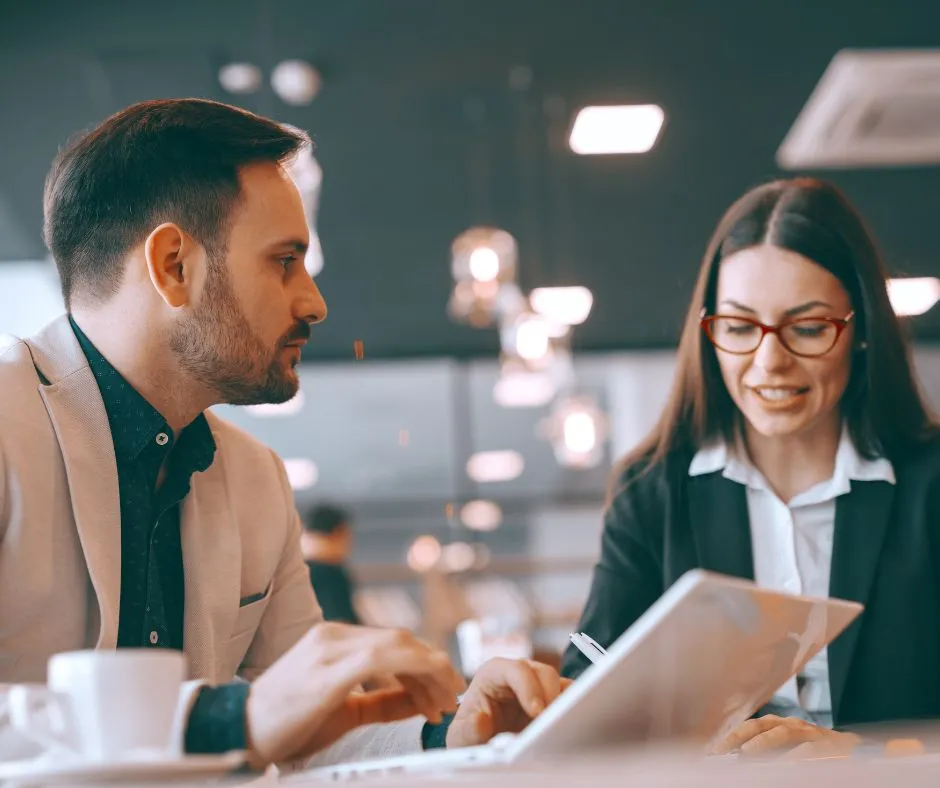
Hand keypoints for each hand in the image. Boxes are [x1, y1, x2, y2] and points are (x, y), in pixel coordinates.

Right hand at [244, 622, 465, 766]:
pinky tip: (426, 695)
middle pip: (401, 640)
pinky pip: (383, 658)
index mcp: (335, 640)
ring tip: (442, 703)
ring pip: (397, 645)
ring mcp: (330, 647)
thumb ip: (383, 701)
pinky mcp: (328, 668)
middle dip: (434, 668)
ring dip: (429, 673)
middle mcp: (333, 635)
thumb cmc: (285, 724)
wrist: (237, 732)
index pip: (394, 642)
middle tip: (451, 698)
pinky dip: (413, 672)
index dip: (426, 664)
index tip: (444, 690)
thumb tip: (422, 701)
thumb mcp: (343, 711)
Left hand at [446, 658, 571, 747]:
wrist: (482, 742)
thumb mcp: (462, 735)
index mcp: (494, 672)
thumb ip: (468, 729)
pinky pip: (569, 694)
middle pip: (543, 673)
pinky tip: (564, 723)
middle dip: (549, 697)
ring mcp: (536, 683)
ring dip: (562, 703)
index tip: (536, 712)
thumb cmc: (470, 732)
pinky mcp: (551, 696)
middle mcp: (518, 673)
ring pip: (559, 682)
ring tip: (556, 726)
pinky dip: (571, 706)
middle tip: (550, 723)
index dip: (529, 688)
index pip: (517, 670)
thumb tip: (480, 720)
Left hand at [711, 714, 860, 758]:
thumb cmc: (818, 754)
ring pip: (783, 732)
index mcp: (780, 726)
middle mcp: (793, 725)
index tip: (712, 752)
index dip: (730, 737)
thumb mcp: (789, 752)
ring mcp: (812, 733)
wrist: (862, 753)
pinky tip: (785, 766)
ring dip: (763, 742)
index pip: (749, 727)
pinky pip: (811, 749)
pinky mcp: (831, 744)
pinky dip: (796, 757)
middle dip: (738, 737)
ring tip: (747, 754)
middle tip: (721, 752)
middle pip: (760, 724)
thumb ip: (767, 754)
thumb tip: (739, 762)